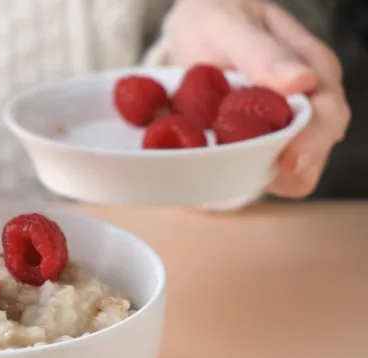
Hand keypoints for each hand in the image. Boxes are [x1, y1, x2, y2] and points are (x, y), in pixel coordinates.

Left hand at [163, 0, 349, 197]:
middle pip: (317, 148)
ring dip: (265, 174)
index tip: (290, 159)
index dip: (313, 140)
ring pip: (293, 168)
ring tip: (232, 171)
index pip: (329, 111)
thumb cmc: (214, 18)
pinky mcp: (255, 140)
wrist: (191, 26)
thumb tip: (302, 82)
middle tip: (260, 177)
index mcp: (313, 67)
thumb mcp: (228, 24)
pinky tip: (220, 168)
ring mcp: (283, 122)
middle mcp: (306, 99)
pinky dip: (242, 173)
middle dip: (292, 167)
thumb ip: (261, 52)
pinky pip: (259, 169)